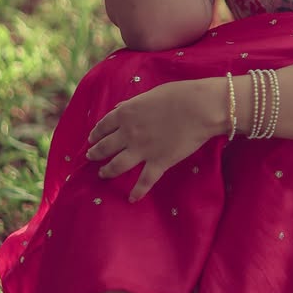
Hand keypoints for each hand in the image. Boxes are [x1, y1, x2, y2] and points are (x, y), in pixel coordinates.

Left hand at [87, 79, 223, 201]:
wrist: (200, 108)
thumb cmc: (179, 95)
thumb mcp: (150, 94)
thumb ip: (132, 104)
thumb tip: (119, 108)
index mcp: (126, 114)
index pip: (103, 126)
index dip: (95, 134)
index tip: (92, 139)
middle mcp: (129, 134)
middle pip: (105, 147)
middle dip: (96, 153)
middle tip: (92, 157)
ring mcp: (142, 150)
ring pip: (117, 166)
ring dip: (107, 171)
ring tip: (103, 174)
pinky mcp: (158, 163)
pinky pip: (144, 181)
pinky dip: (137, 192)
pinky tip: (132, 199)